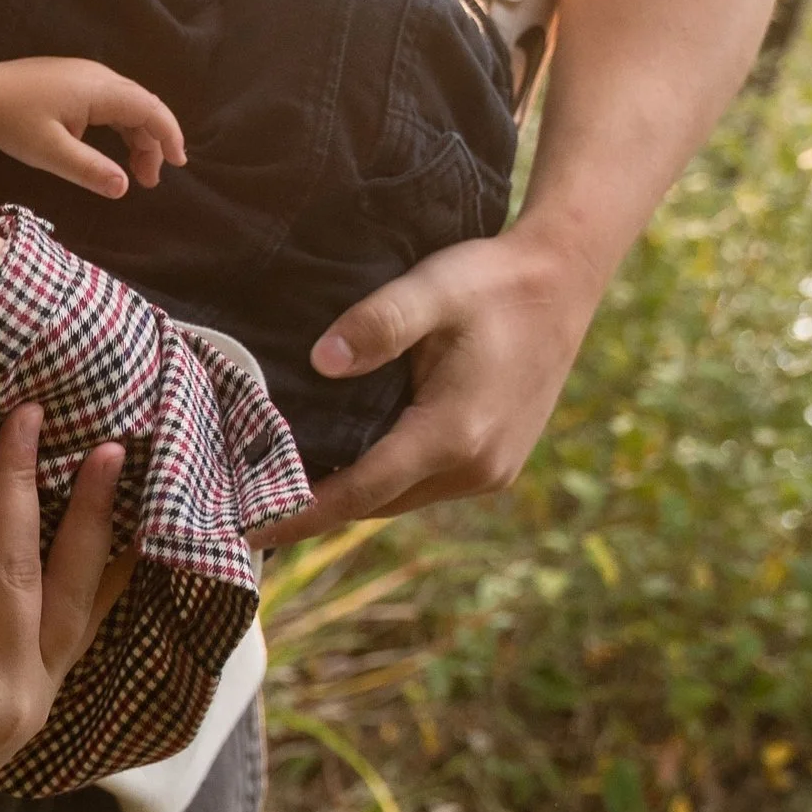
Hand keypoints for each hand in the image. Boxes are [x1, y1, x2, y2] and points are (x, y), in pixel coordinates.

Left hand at [0, 55, 184, 197]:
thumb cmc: (10, 122)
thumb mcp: (49, 152)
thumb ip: (89, 169)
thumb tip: (124, 187)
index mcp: (97, 89)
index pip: (149, 108)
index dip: (169, 134)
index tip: (178, 163)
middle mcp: (98, 77)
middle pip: (143, 106)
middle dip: (154, 142)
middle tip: (151, 180)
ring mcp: (86, 77)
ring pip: (128, 105)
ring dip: (138, 137)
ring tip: (137, 173)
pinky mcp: (74, 83)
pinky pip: (111, 103)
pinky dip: (121, 128)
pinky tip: (116, 152)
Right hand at [0, 409, 127, 811]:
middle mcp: (6, 699)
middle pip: (19, 575)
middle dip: (19, 488)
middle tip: (24, 413)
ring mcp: (35, 697)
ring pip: (72, 596)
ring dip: (92, 519)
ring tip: (113, 451)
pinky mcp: (44, 694)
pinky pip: (87, 624)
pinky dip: (110, 571)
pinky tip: (138, 522)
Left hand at [271, 223, 596, 539]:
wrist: (563, 280)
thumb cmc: (494, 282)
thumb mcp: (432, 288)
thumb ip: (377, 323)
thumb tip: (321, 361)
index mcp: (454, 434)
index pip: (360, 493)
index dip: (300, 513)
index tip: (247, 531)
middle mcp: (476, 468)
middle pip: (375, 503)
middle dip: (315, 505)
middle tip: (247, 498)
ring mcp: (491, 471)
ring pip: (400, 498)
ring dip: (351, 493)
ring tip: (284, 480)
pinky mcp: (497, 464)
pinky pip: (424, 484)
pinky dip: (384, 479)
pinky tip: (346, 457)